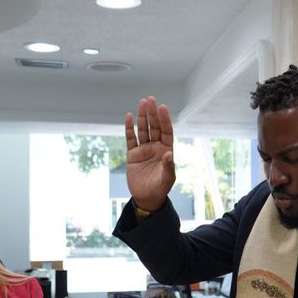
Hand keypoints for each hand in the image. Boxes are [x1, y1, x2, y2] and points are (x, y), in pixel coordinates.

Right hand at [125, 96, 175, 211]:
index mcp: (166, 150)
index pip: (166, 131)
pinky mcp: (133, 154)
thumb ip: (169, 166)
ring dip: (142, 117)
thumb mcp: (167, 179)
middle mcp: (156, 147)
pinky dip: (129, 129)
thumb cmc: (160, 188)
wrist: (147, 198)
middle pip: (154, 127)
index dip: (164, 119)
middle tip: (150, 100)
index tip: (163, 107)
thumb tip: (169, 153)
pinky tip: (128, 117)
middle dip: (152, 113)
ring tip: (142, 103)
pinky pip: (131, 139)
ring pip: (143, 130)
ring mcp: (144, 149)